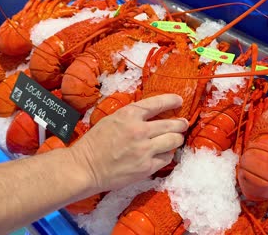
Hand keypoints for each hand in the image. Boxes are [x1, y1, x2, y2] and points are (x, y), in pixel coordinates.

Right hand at [71, 94, 187, 191]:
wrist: (85, 167)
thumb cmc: (95, 143)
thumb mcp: (112, 119)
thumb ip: (133, 115)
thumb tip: (154, 113)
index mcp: (129, 114)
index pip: (158, 103)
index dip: (172, 101)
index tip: (178, 101)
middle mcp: (139, 130)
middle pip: (172, 124)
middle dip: (180, 124)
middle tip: (182, 124)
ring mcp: (144, 150)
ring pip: (174, 141)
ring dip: (176, 139)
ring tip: (174, 139)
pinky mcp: (146, 167)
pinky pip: (167, 158)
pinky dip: (167, 154)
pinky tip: (162, 153)